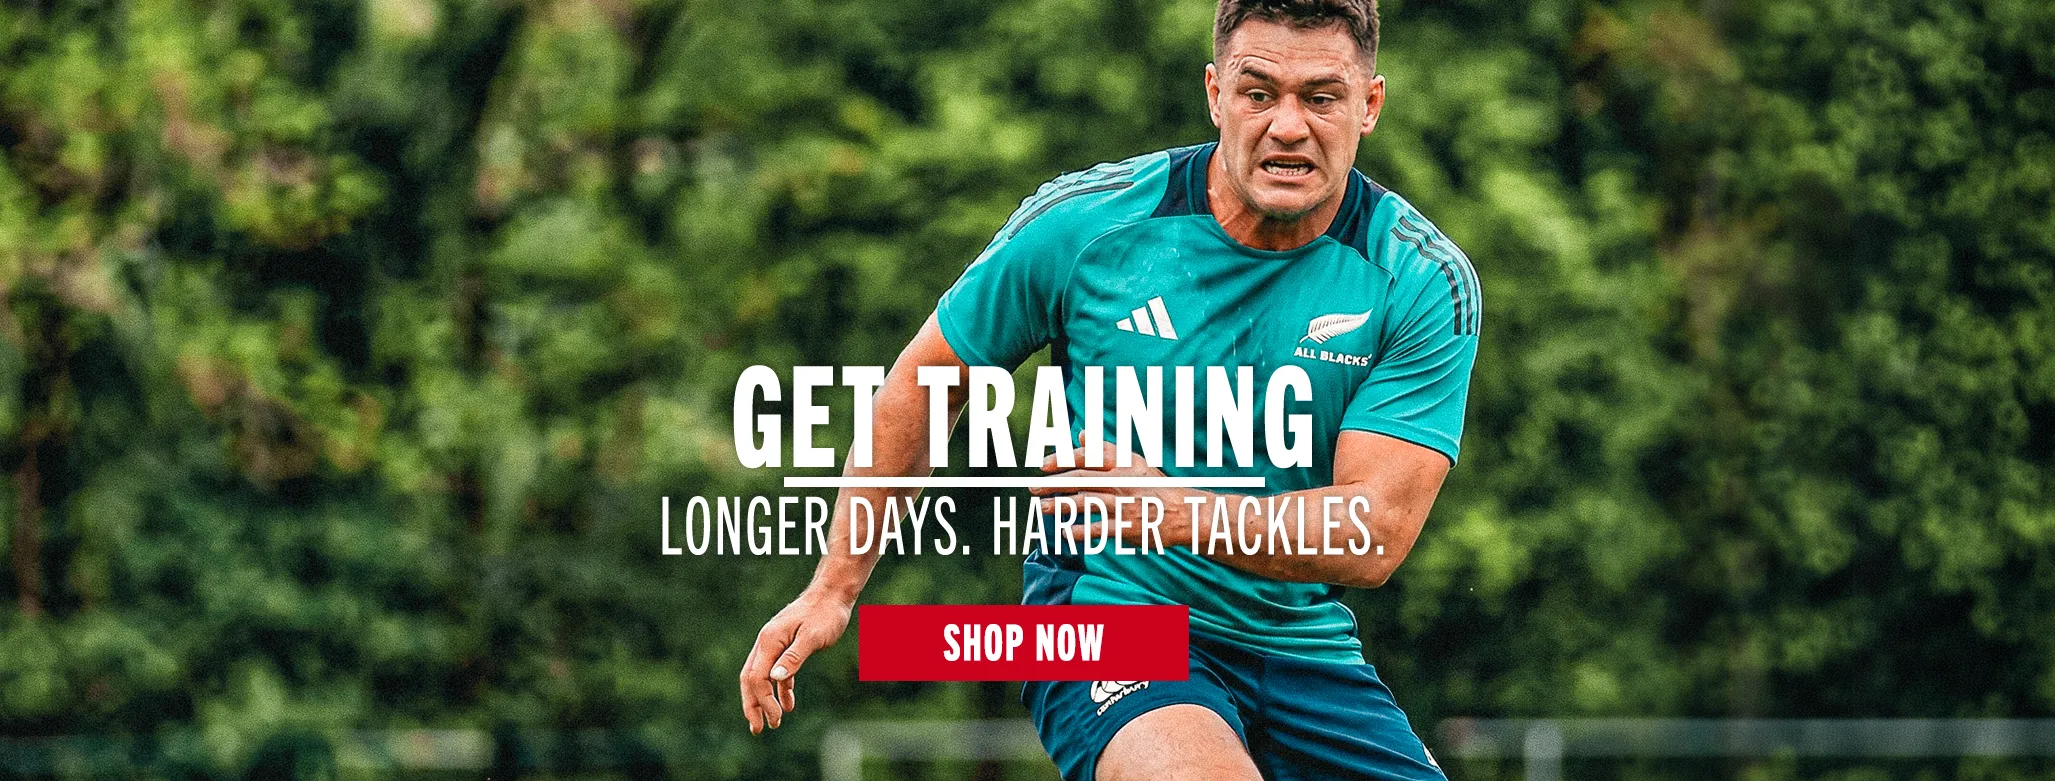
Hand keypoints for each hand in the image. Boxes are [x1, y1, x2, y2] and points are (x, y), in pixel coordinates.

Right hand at [739, 589, 852, 733]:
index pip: (757, 678)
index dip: (763, 701)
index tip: (775, 719)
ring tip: (771, 723)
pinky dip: (781, 689)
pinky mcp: (786, 646)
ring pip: (762, 677)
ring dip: (765, 701)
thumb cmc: (825, 614)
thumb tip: (775, 679)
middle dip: (753, 706)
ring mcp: (775, 644)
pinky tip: (788, 705)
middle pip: (751, 680)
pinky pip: (778, 672)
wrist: (832, 594)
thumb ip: (793, 658)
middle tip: (758, 730)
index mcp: (769, 641)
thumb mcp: (812, 637)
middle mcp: (766, 643)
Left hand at [1028, 437, 1205, 547]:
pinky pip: (1099, 528)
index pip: (1088, 457)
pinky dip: (1080, 531)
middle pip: (1081, 479)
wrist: (1186, 513)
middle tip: (1032, 487)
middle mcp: (1122, 481)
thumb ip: (1107, 449)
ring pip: (1086, 502)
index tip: (1043, 466)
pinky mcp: (1128, 527)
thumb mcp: (1136, 462)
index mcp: (1124, 464)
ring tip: (1041, 508)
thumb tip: (1082, 433)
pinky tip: (1064, 533)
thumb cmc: (1157, 488)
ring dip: (1060, 505)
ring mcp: (1125, 504)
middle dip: (1054, 483)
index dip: (1063, 460)